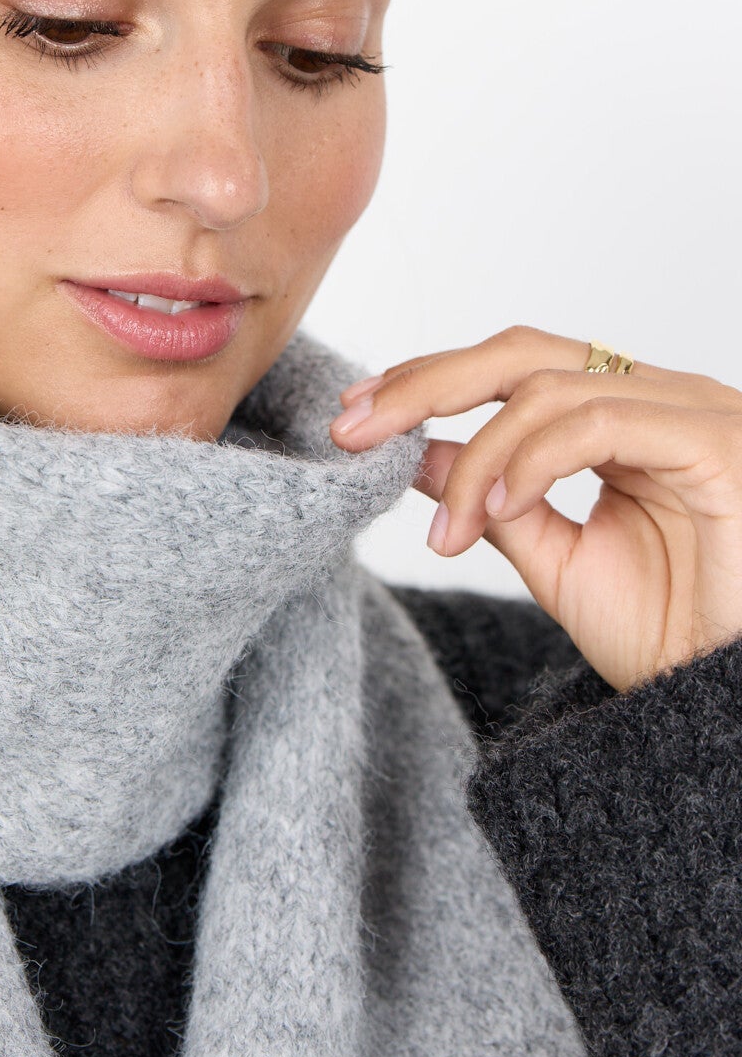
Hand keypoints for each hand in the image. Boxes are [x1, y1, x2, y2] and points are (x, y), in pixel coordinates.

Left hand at [329, 325, 741, 691]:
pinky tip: (498, 509)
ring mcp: (693, 412)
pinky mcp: (717, 443)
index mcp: (625, 415)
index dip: (428, 381)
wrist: (728, 704)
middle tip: (353, 429)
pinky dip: (535, 459)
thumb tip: (412, 451)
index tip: (355, 415)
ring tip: (446, 533)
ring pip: (550, 390)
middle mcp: (661, 399)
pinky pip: (604, 421)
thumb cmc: (668, 637)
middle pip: (523, 352)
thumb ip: (490, 499)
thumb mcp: (552, 559)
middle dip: (425, 384)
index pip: (514, 366)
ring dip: (477, 459)